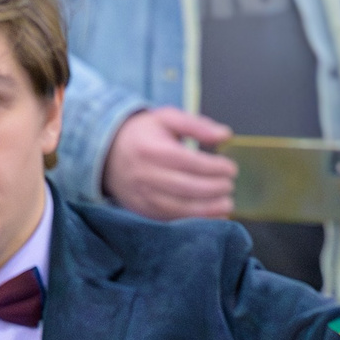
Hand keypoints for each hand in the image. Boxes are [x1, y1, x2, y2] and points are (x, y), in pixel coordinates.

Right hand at [102, 107, 234, 219]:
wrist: (107, 154)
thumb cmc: (143, 134)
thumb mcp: (167, 118)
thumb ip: (197, 125)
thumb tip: (225, 135)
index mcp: (153, 150)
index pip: (189, 162)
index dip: (214, 168)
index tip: (231, 169)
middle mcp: (145, 175)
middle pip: (185, 187)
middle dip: (214, 190)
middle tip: (230, 187)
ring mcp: (142, 196)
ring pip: (178, 208)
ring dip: (206, 210)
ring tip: (226, 205)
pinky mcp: (141, 210)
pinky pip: (169, 219)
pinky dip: (193, 221)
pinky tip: (211, 217)